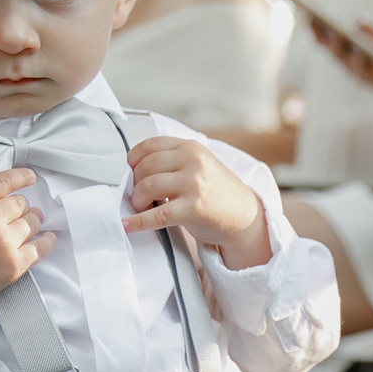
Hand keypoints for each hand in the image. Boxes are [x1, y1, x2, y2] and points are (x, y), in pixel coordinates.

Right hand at [0, 167, 51, 320]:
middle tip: (19, 211)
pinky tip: (49, 237)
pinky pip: (40, 248)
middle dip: (21, 206)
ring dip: (32, 221)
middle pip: (20, 203)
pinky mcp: (14, 265)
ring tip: (30, 223)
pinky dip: (47, 241)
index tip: (30, 177)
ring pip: (32, 222)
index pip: (3, 183)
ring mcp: (4, 244)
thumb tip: (3, 194)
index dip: (20, 177)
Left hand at [124, 136, 269, 269]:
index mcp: (191, 147)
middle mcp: (193, 161)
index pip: (150, 145)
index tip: (129, 172)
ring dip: (137, 200)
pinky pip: (157, 215)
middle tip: (138, 195)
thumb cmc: (217, 193)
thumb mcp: (199, 165)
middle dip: (134, 183)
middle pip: (145, 167)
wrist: (245, 216)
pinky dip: (138, 222)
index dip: (133, 160)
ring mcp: (194, 184)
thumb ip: (172, 160)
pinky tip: (127, 225)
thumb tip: (133, 169)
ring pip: (147, 187)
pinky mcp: (193, 209)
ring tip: (141, 208)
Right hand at [310, 18, 372, 90]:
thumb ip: (370, 27)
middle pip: (328, 46)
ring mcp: (353, 70)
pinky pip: (359, 68)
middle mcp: (343, 58)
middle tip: (318, 21)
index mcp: (342, 45)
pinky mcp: (365, 79)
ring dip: (337, 45)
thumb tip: (359, 20)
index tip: (310, 14)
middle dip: (322, 34)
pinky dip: (358, 58)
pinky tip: (358, 50)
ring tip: (336, 33)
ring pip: (341, 57)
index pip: (324, 36)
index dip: (316, 26)